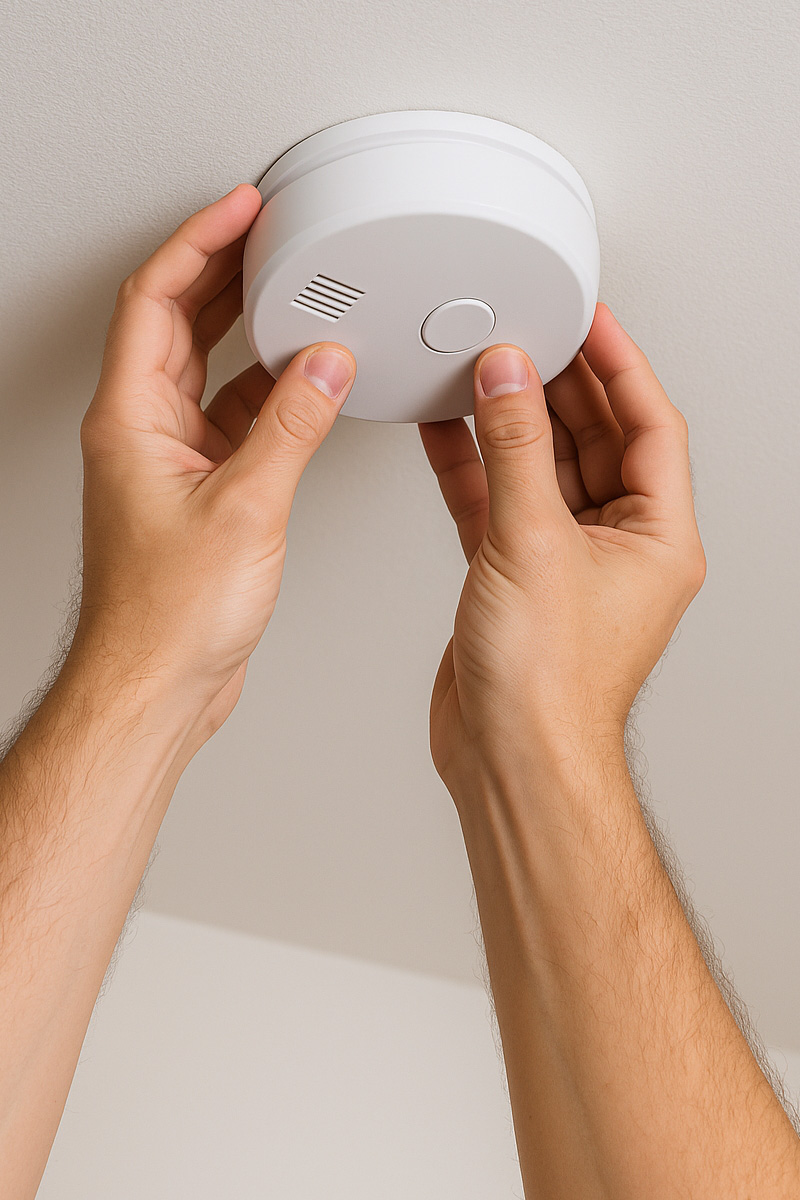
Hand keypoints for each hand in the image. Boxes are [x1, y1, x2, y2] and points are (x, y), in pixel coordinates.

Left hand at [73, 184, 355, 734]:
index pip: (154, 300)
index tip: (240, 210)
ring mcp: (167, 461)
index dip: (198, 244)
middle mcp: (141, 432)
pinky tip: (303, 382)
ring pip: (205, 370)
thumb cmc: (168, 615)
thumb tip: (325, 365)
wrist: (157, 682)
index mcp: (130, 420)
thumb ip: (291, 426)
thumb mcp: (246, 507)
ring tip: (291, 293)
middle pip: (175, 322)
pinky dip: (268, 392)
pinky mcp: (197, 491)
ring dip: (245, 330)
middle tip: (267, 232)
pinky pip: (231, 418)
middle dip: (222, 271)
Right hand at [420, 304, 705, 788]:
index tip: (589, 318)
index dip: (620, 363)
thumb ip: (516, 451)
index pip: (650, 425)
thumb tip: (507, 378)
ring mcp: (565, 562)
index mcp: (657, 537)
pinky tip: (449, 429)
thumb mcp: (533, 544)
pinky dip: (474, 465)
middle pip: (596, 439)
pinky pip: (499, 502)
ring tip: (482, 370)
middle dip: (559, 385)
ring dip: (512, 422)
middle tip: (526, 334)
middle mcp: (618, 547)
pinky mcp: (515, 577)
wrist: (510, 759)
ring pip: (542, 468)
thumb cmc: (550, 687)